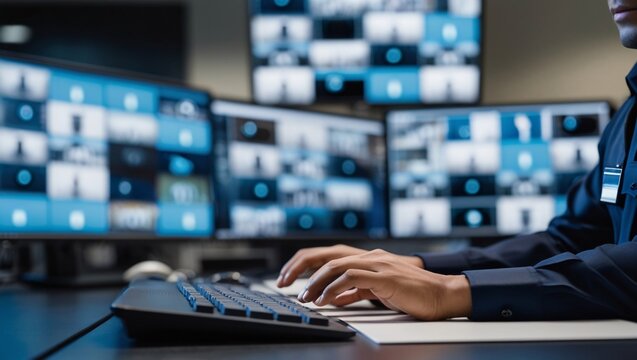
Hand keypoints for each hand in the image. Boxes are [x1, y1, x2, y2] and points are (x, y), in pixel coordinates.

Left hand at [277, 245, 422, 287]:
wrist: (440, 294)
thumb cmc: (412, 293)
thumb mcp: (377, 290)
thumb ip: (356, 290)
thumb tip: (334, 297)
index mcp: (367, 258)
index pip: (328, 256)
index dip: (306, 266)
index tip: (290, 280)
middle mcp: (370, 256)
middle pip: (327, 257)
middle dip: (303, 271)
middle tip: (287, 287)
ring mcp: (377, 264)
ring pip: (336, 266)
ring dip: (316, 283)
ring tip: (305, 297)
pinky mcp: (385, 277)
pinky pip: (352, 279)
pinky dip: (334, 289)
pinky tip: (325, 299)